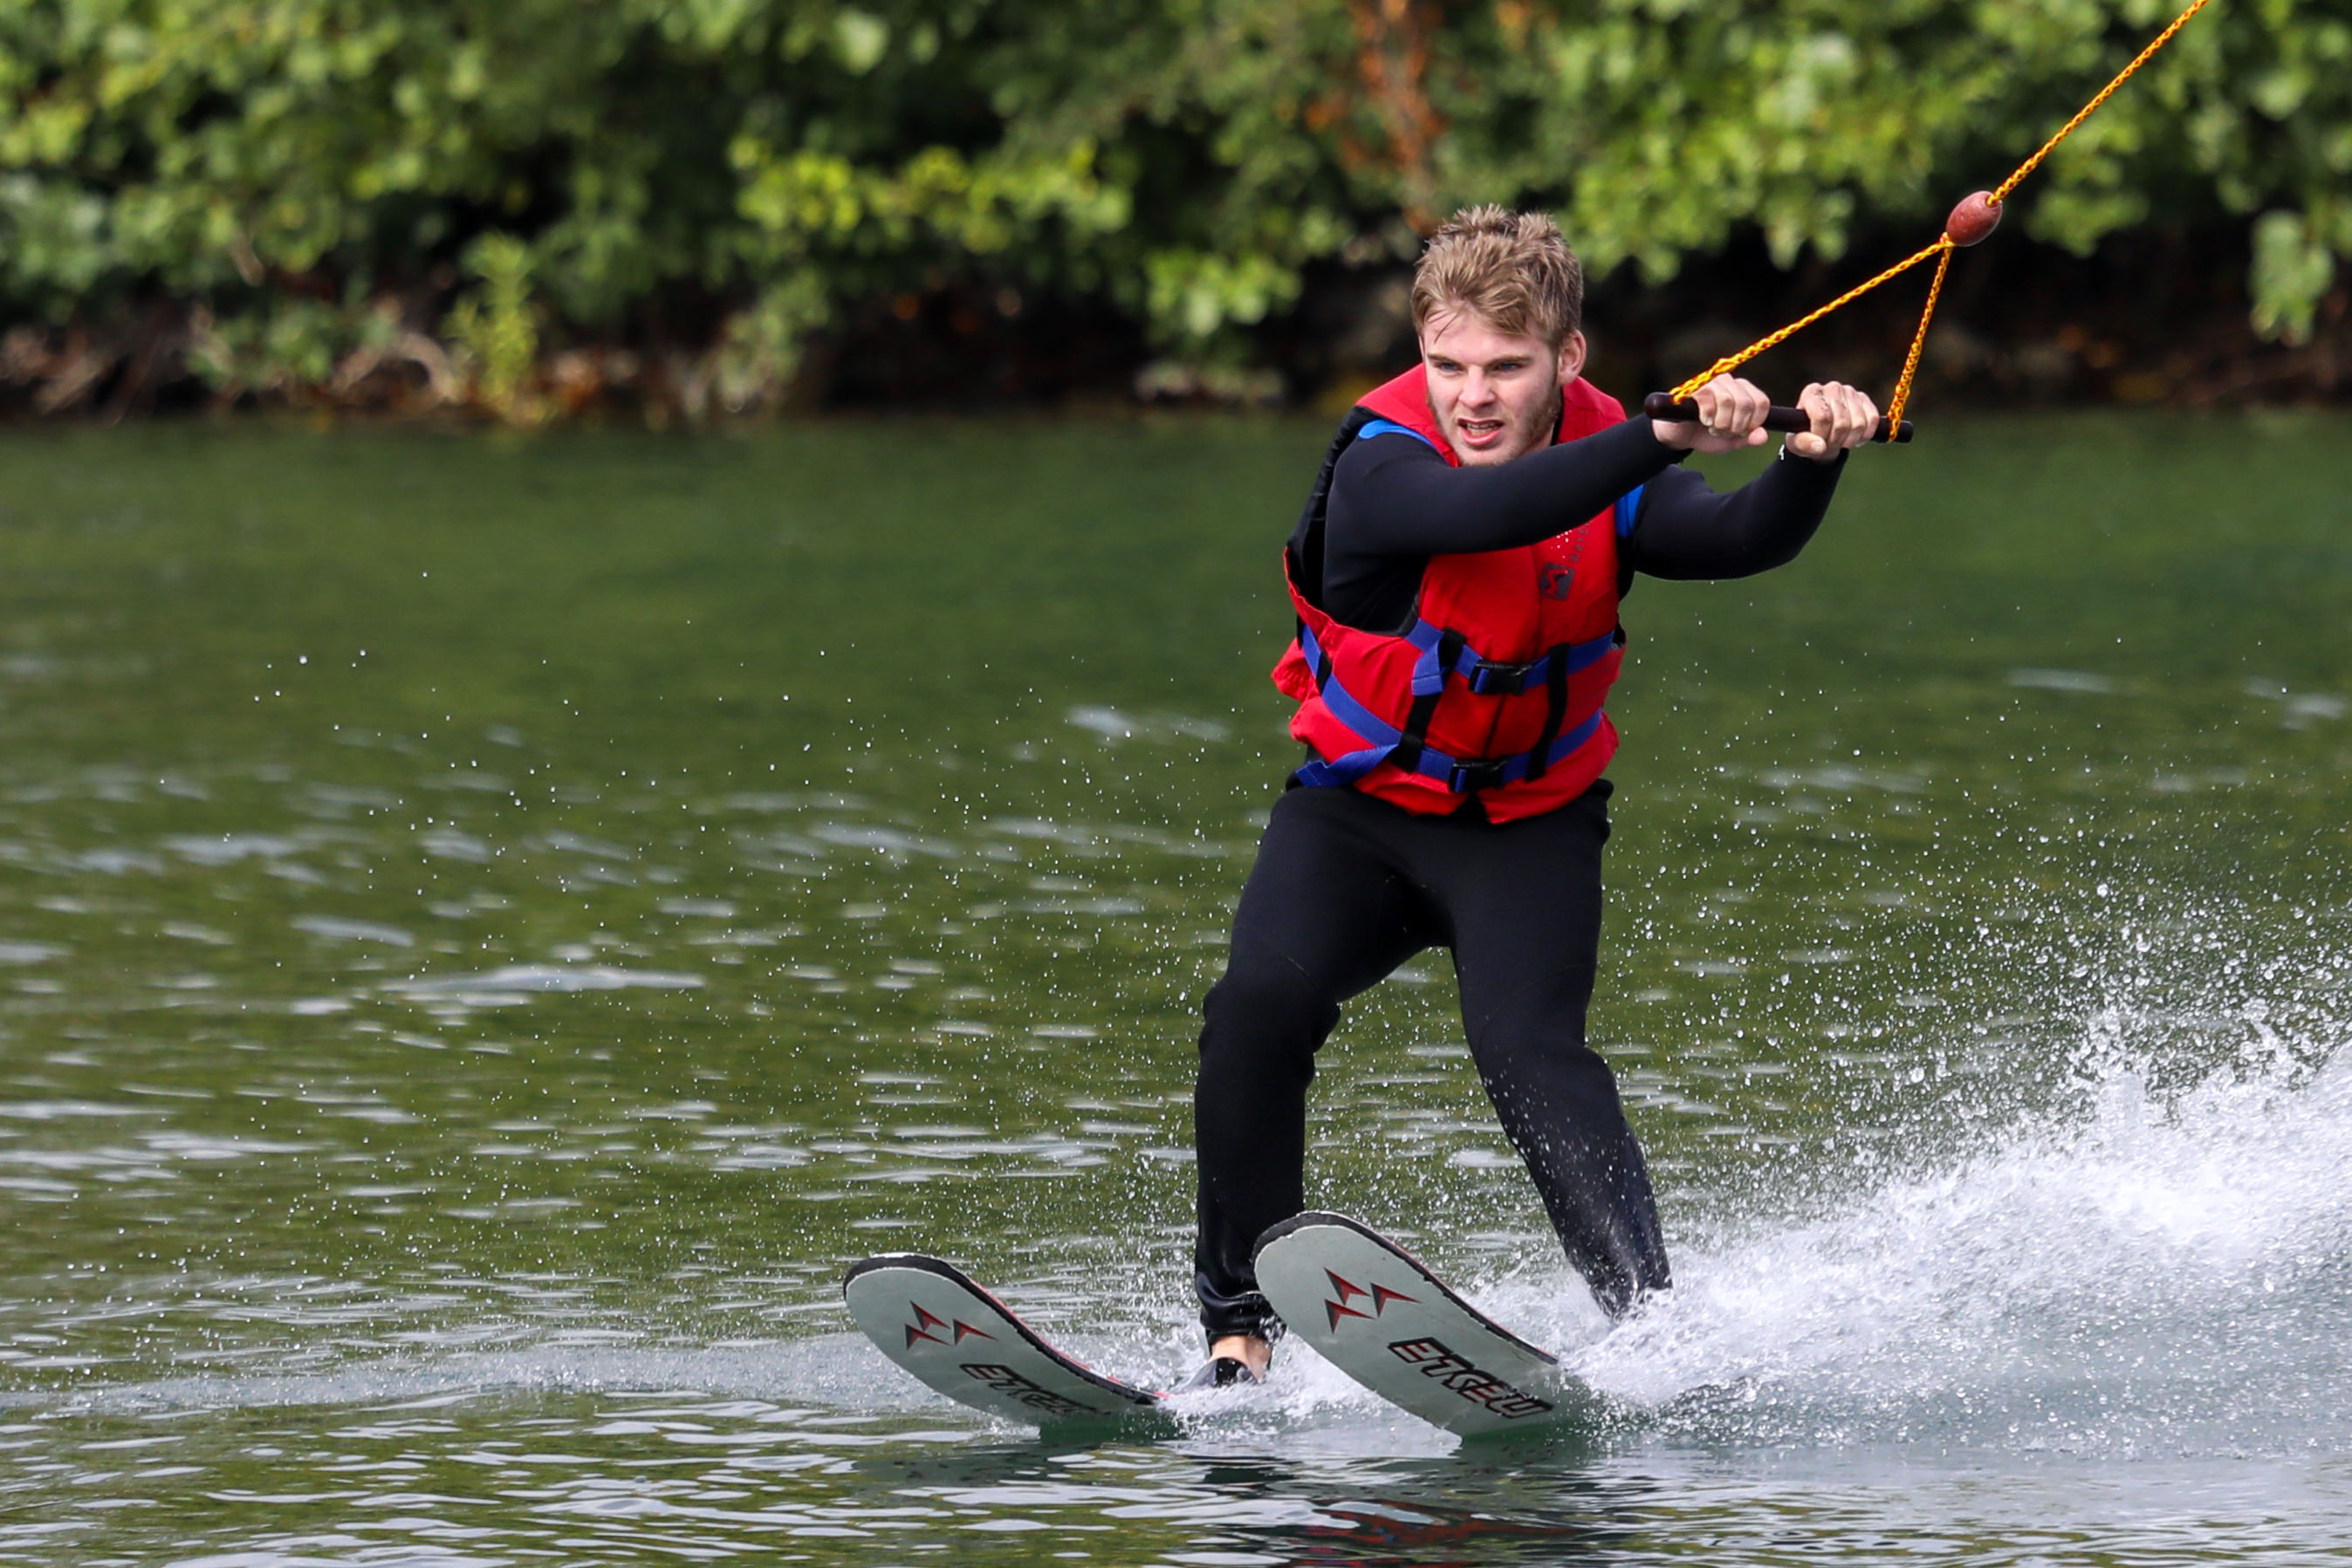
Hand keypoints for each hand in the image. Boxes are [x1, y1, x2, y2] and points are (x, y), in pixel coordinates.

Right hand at [1648, 374, 1771, 452]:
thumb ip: (1749, 438)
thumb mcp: (1732, 441)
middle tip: (1724, 432)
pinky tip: (1704, 421)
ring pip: (1728, 401)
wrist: (1681, 436)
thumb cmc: (1707, 434)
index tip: (1742, 432)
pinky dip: (1708, 417)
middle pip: (1746, 403)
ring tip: (1713, 428)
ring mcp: (1712, 383)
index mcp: (1744, 391)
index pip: (1761, 402)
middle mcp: (1730, 382)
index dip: (1754, 422)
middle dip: (1736, 425)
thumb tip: (1763, 436)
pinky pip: (1708, 400)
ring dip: (1721, 423)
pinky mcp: (1695, 389)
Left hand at [1786, 381, 1878, 461]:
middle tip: (1831, 444)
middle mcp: (1832, 388)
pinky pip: (1872, 420)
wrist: (1821, 431)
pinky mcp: (1864, 398)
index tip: (1819, 442)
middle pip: (1842, 423)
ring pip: (1859, 423)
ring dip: (1851, 440)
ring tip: (1841, 441)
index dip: (1823, 436)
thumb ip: (1803, 444)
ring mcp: (1850, 392)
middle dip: (1837, 441)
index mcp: (1811, 393)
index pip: (1823, 417)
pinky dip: (1865, 435)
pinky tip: (1855, 437)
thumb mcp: (1797, 442)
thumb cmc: (1805, 435)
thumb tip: (1820, 447)